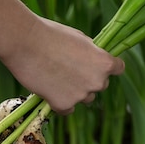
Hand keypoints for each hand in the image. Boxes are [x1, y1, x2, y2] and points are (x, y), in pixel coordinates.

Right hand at [0, 17, 124, 114]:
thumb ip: (91, 53)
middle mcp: (98, 81)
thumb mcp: (80, 38)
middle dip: (89, 79)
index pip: (118, 68)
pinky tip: (49, 90)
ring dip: (75, 91)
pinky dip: (60, 102)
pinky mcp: (64, 105)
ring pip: (84, 98)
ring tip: (56, 76)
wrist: (25, 42)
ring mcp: (81, 95)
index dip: (108, 66)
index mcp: (105, 62)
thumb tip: (93, 60)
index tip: (99, 65)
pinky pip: (68, 109)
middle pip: (100, 85)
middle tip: (69, 69)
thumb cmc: (52, 34)